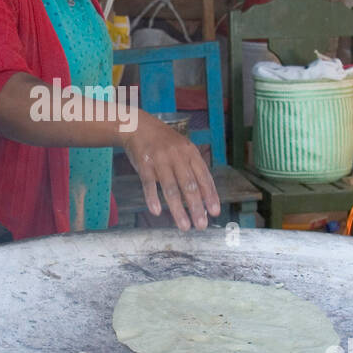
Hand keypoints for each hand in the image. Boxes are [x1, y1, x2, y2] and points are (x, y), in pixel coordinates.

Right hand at [120, 111, 221, 230]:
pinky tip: (156, 212)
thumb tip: (204, 195)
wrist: (138, 126)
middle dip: (196, 207)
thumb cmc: (164, 142)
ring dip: (178, 209)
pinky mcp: (144, 164)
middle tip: (201, 225)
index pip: (204, 177)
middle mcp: (178, 156)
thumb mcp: (183, 149)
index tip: (214, 212)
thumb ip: (192, 168)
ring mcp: (160, 160)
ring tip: (184, 226)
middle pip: (189, 185)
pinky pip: (148, 184)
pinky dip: (152, 198)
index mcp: (191, 153)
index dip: (210, 196)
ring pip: (171, 188)